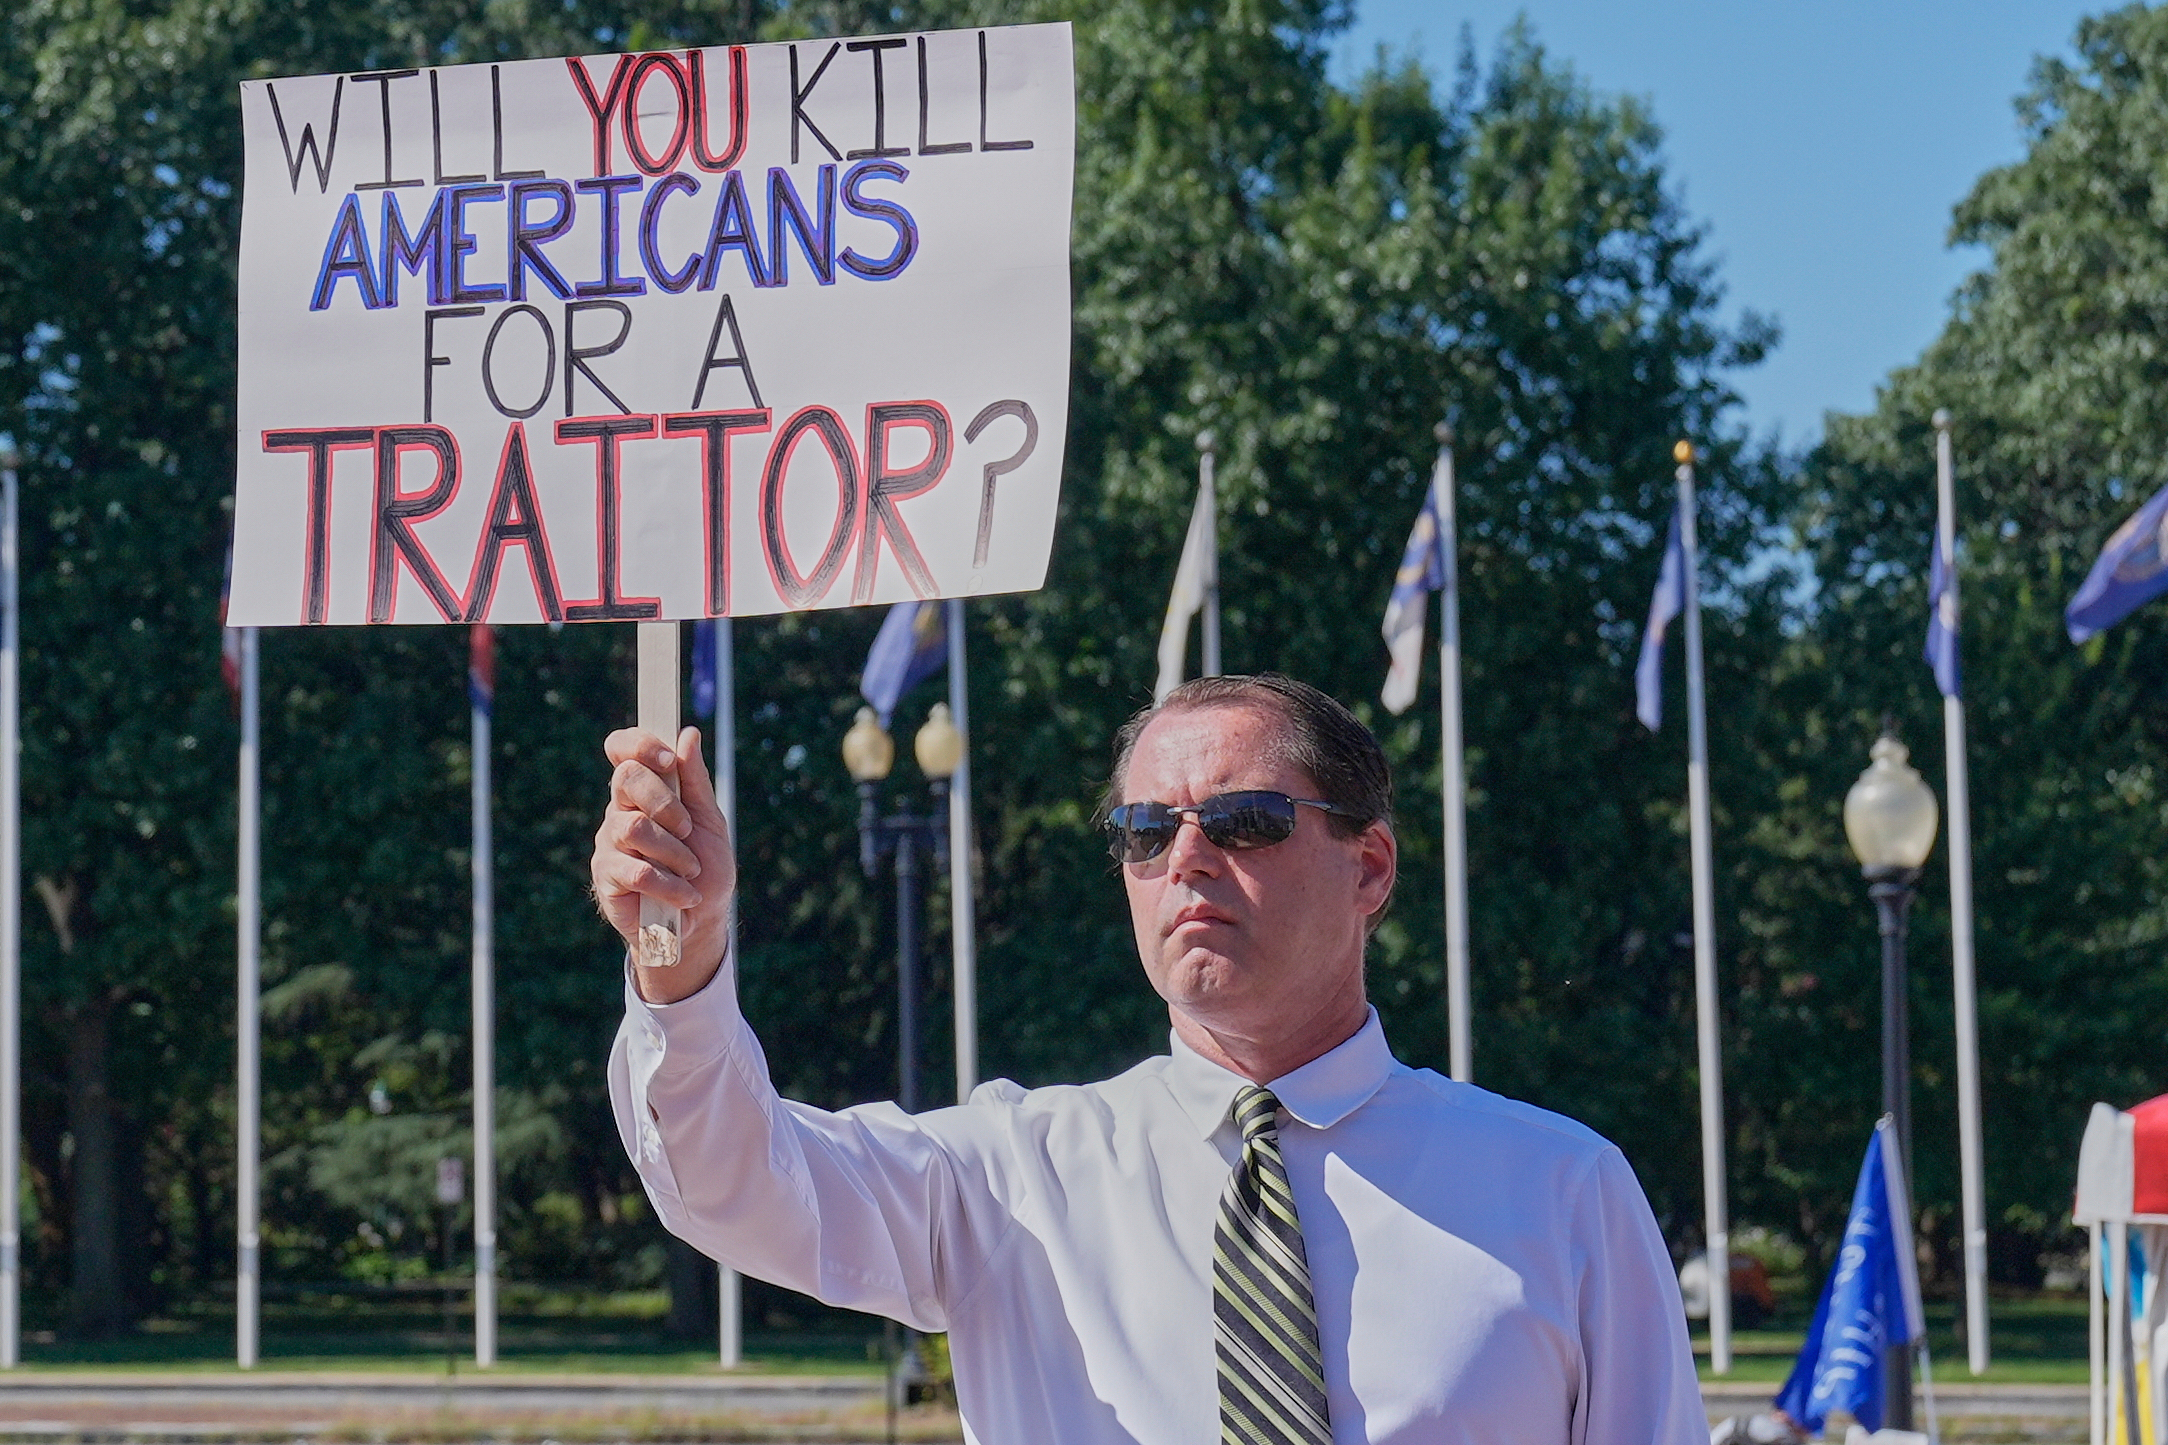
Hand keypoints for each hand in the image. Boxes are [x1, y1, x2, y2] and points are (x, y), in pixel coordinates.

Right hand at [592, 725, 735, 1002]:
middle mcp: (620, 811)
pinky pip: (636, 870)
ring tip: (691, 871)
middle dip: (665, 801)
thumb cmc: (704, 868)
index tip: (667, 759)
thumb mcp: (709, 821)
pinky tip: (684, 896)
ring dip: (674, 851)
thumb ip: (696, 781)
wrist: (699, 923)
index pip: (623, 750)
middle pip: (626, 779)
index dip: (639, 744)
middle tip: (687, 828)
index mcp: (644, 791)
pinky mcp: (607, 877)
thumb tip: (688, 734)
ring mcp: (609, 843)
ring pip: (634, 827)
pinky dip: (669, 884)